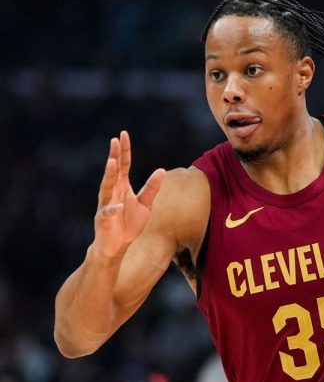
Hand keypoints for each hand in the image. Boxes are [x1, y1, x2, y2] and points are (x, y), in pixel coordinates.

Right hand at [92, 131, 165, 258]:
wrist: (116, 246)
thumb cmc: (129, 224)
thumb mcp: (145, 204)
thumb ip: (151, 188)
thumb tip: (161, 170)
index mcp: (122, 187)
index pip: (123, 165)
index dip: (124, 151)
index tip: (123, 135)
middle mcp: (112, 193)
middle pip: (114, 171)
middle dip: (115, 156)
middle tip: (115, 140)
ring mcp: (106, 205)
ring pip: (106, 188)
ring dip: (109, 175)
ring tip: (112, 162)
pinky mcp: (103, 221)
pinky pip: (107, 213)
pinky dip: (112, 210)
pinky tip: (116, 206)